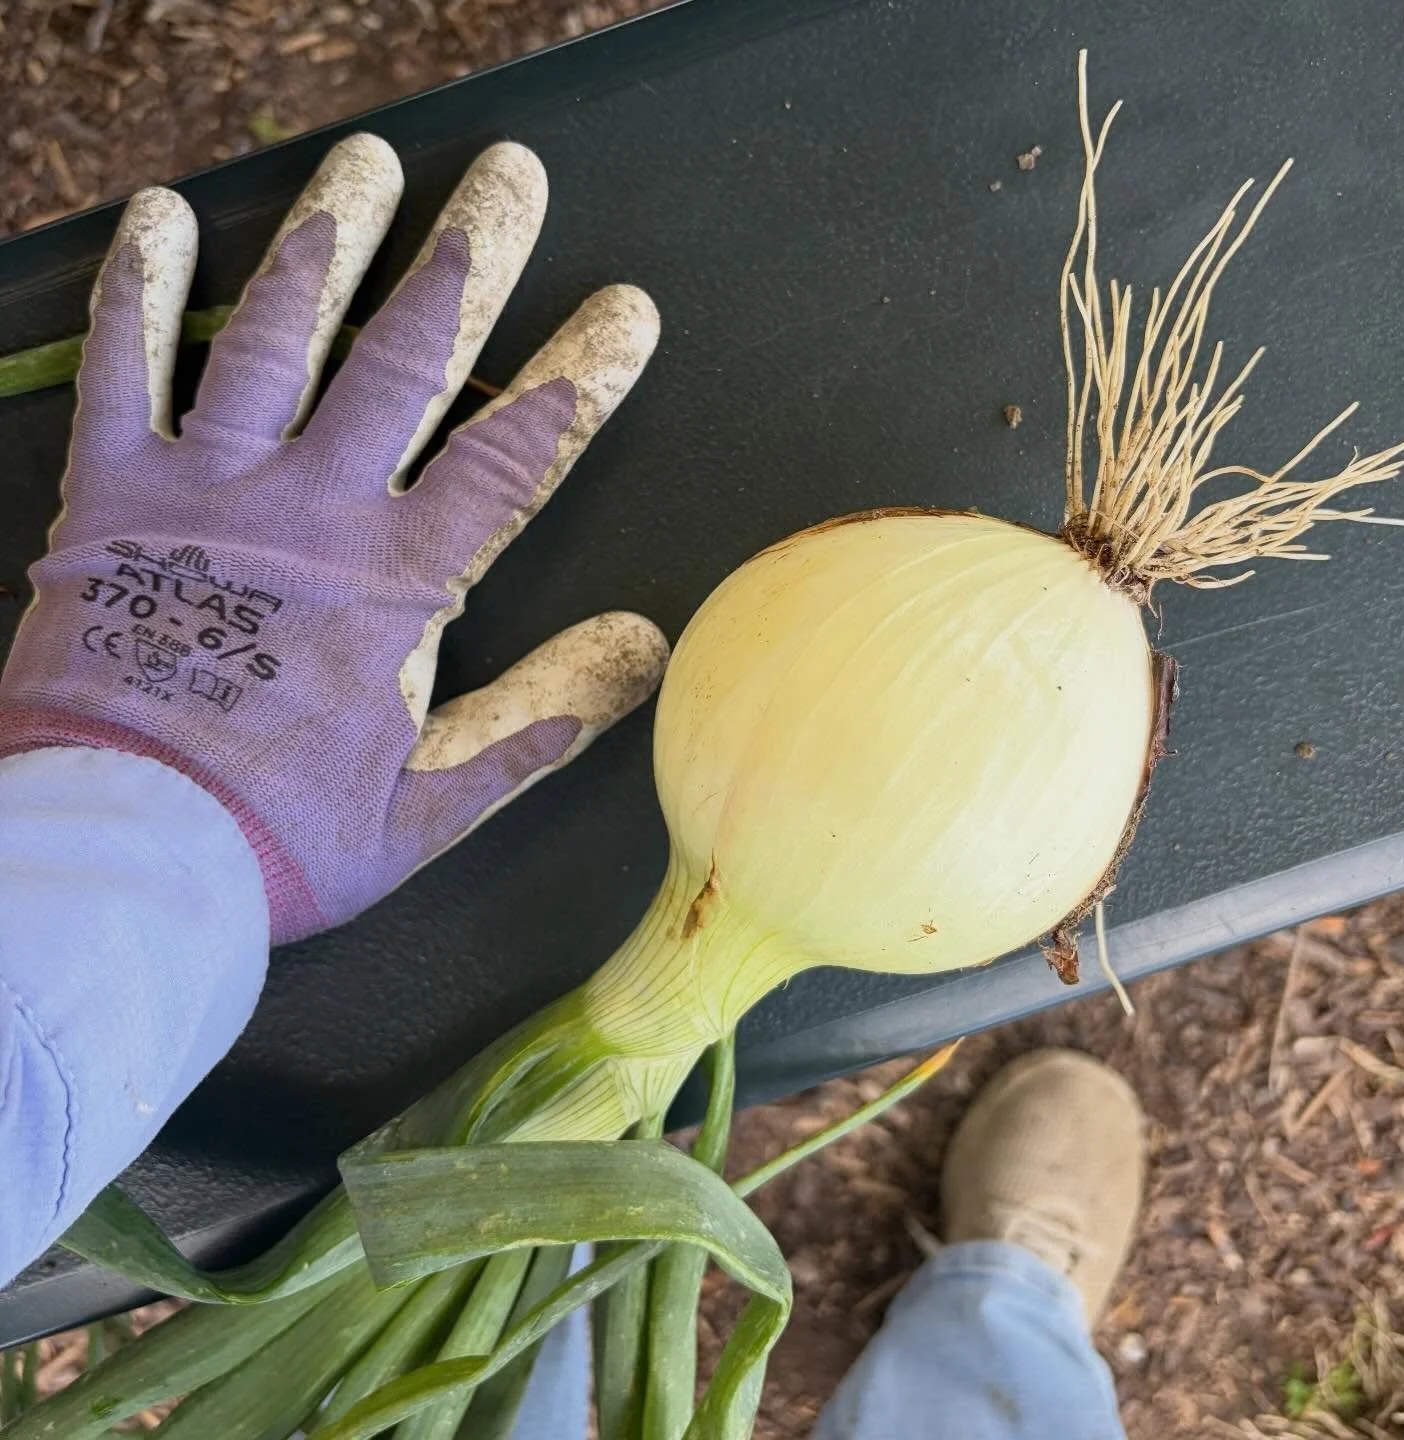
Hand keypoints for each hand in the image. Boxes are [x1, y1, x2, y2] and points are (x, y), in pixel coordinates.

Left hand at [0, 134, 666, 942]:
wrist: (118, 847)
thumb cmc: (276, 836)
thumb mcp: (427, 809)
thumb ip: (534, 725)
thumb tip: (640, 654)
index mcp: (395, 584)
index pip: (510, 457)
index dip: (575, 378)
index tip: (623, 311)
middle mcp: (312, 512)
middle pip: (405, 361)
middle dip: (466, 263)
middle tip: (509, 179)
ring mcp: (210, 491)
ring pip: (277, 338)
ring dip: (328, 242)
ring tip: (369, 162)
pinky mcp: (114, 497)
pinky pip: (126, 371)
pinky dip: (143, 291)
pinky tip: (164, 217)